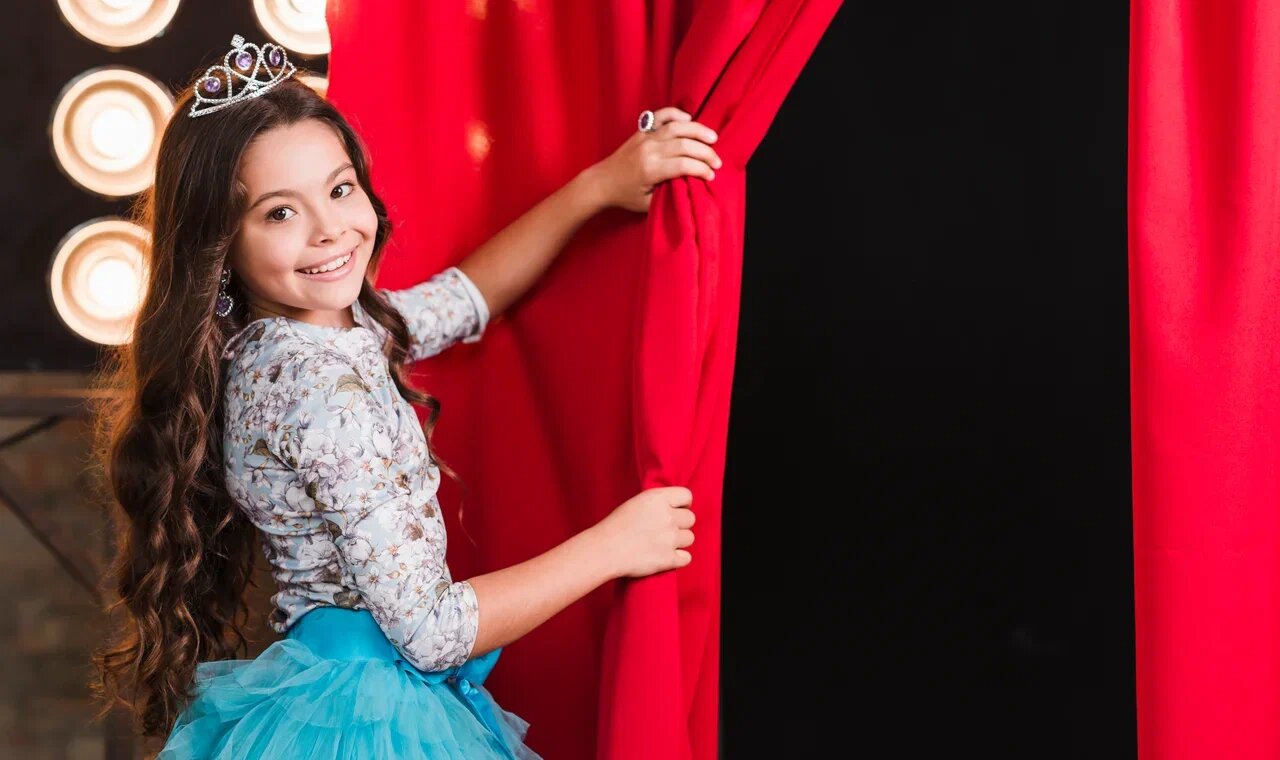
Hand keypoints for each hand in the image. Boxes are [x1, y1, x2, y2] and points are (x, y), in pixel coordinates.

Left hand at [589, 107, 722, 212]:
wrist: (601, 183)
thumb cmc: (625, 196)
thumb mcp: (648, 203)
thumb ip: (669, 193)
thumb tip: (691, 184)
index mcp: (651, 170)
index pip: (684, 165)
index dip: (702, 169)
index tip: (711, 176)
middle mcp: (649, 150)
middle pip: (685, 144)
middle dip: (706, 153)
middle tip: (717, 162)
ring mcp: (645, 137)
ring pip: (676, 127)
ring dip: (698, 130)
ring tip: (712, 138)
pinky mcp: (642, 131)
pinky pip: (660, 116)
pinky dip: (675, 114)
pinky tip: (689, 119)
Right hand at [592, 486, 695, 577]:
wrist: (604, 550)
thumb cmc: (615, 526)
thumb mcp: (636, 503)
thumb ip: (658, 502)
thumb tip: (677, 508)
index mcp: (658, 499)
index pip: (686, 496)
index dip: (683, 504)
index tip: (675, 511)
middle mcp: (667, 517)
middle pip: (690, 518)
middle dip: (680, 524)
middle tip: (664, 530)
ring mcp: (669, 539)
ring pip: (690, 538)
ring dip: (679, 542)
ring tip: (661, 544)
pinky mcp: (669, 559)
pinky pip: (687, 557)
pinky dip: (678, 559)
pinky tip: (665, 556)